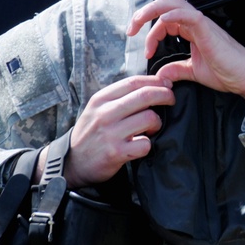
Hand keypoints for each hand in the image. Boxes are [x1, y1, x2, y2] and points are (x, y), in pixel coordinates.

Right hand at [57, 74, 175, 187]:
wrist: (73, 163)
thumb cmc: (91, 133)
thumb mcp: (97, 109)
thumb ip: (119, 97)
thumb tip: (151, 84)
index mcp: (101, 100)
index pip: (134, 82)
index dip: (155, 80)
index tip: (167, 83)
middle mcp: (105, 114)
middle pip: (146, 95)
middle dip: (165, 95)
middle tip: (171, 100)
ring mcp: (110, 133)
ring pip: (149, 117)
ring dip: (157, 122)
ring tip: (152, 128)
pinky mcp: (116, 152)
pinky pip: (145, 144)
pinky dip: (148, 144)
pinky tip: (142, 144)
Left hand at [126, 0, 244, 108]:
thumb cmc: (226, 73)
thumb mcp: (193, 72)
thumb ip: (176, 70)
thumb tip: (160, 74)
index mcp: (193, 30)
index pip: (166, 21)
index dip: (152, 33)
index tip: (147, 53)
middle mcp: (196, 23)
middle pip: (166, 5)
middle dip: (144, 14)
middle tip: (131, 29)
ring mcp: (202, 24)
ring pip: (173, 4)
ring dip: (152, 11)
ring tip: (137, 23)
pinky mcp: (207, 29)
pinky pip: (188, 14)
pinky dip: (172, 14)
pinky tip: (162, 22)